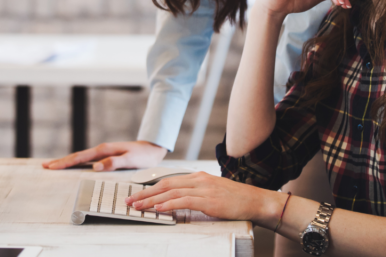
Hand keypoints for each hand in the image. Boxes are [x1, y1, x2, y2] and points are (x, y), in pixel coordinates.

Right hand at [41, 140, 166, 170]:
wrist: (152, 149)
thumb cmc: (143, 156)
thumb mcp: (131, 160)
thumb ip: (114, 163)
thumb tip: (95, 166)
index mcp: (104, 151)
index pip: (80, 157)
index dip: (65, 162)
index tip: (52, 166)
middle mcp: (101, 150)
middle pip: (77, 156)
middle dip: (60, 161)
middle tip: (45, 166)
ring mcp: (102, 153)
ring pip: (80, 158)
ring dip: (66, 162)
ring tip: (53, 166)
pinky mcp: (105, 156)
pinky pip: (87, 160)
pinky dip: (76, 162)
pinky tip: (72, 166)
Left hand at [124, 172, 283, 223]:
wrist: (255, 201)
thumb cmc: (235, 200)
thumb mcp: (212, 193)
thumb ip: (195, 195)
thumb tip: (177, 202)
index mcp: (198, 177)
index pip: (168, 181)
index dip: (150, 188)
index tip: (137, 195)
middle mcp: (198, 179)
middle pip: (165, 184)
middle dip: (145, 193)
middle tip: (130, 201)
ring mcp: (204, 189)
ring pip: (171, 192)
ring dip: (152, 200)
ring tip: (138, 207)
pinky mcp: (209, 200)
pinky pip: (184, 201)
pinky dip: (169, 204)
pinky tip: (158, 208)